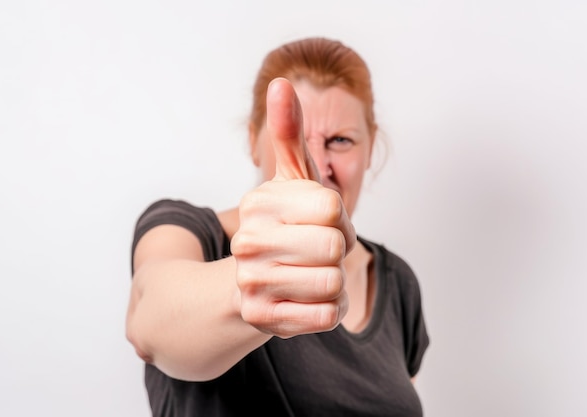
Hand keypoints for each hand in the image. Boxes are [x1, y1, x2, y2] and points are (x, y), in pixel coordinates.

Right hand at [231, 78, 356, 337]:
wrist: (261, 278)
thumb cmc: (288, 223)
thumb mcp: (293, 179)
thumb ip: (290, 132)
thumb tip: (281, 82)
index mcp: (258, 202)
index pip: (332, 209)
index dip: (339, 219)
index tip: (321, 222)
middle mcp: (247, 241)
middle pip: (333, 247)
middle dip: (336, 251)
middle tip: (317, 252)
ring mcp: (250, 281)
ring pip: (331, 283)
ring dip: (333, 281)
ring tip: (311, 274)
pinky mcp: (260, 318)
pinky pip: (325, 316)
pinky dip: (328, 310)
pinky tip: (306, 300)